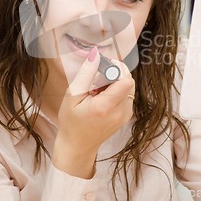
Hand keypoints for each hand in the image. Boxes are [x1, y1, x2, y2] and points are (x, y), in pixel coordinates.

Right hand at [52, 47, 134, 177]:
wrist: (77, 146)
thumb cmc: (71, 121)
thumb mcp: (72, 95)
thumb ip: (86, 74)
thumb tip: (96, 54)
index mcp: (106, 107)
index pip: (126, 80)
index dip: (117, 69)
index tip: (102, 67)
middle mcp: (120, 112)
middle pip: (129, 82)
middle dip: (116, 74)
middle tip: (98, 78)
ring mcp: (125, 116)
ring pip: (129, 87)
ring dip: (116, 82)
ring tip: (98, 89)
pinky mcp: (126, 116)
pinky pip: (128, 95)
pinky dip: (118, 91)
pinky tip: (103, 96)